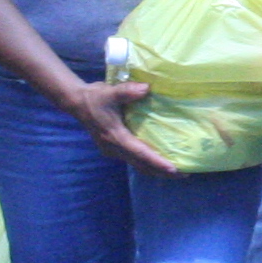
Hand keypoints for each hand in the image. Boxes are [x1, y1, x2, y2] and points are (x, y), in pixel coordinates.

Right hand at [64, 78, 181, 174]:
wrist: (77, 102)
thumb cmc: (95, 97)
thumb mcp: (110, 92)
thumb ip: (127, 91)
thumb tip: (146, 88)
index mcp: (115, 137)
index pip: (140, 153)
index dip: (157, 162)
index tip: (174, 169)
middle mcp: (114, 148)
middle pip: (141, 165)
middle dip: (162, 171)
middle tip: (184, 174)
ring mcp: (112, 150)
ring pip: (137, 165)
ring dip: (155, 169)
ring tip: (175, 171)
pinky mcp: (113, 149)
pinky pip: (133, 160)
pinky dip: (147, 162)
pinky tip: (158, 160)